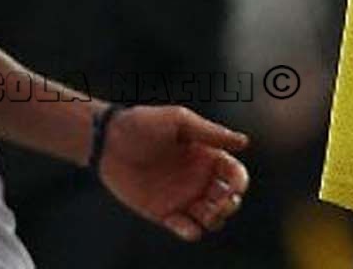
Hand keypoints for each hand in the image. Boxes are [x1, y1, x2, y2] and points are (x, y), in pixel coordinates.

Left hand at [97, 105, 250, 241]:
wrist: (108, 140)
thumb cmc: (144, 123)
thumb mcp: (179, 121)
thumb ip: (211, 133)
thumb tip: (245, 142)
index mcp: (206, 156)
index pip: (235, 175)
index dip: (239, 184)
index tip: (232, 188)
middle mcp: (198, 178)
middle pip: (228, 201)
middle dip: (229, 205)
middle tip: (215, 202)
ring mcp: (182, 197)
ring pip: (212, 219)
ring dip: (214, 220)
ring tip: (203, 213)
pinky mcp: (164, 213)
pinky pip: (186, 229)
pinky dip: (192, 232)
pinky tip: (186, 225)